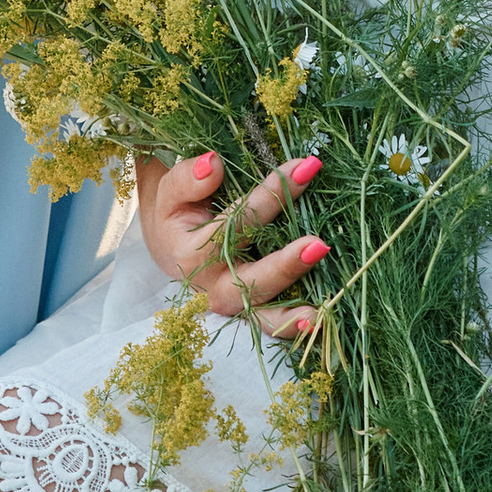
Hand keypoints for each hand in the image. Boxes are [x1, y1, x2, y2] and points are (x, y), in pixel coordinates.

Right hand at [135, 149, 326, 337]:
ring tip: (316, 315)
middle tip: (318, 245)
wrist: (172, 247)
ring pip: (261, 317)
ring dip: (290, 317)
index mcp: (191, 253)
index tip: (304, 168)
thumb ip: (187, 179)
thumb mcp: (171, 192)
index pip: (239, 222)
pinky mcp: (250, 314)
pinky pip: (273, 325)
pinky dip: (293, 327)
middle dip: (285, 264)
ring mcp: (234, 306)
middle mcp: (213, 286)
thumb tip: (212, 164)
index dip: (272, 194)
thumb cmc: (178, 214)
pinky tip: (320, 325)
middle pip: (251, 279)